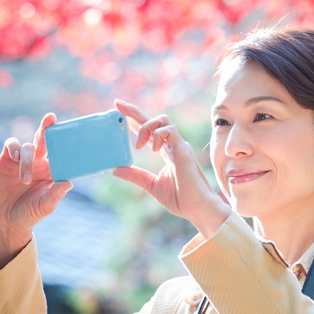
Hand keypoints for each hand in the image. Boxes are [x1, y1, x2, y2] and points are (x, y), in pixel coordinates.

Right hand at [0, 113, 72, 272]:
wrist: (7, 221)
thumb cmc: (30, 213)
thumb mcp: (45, 206)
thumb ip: (55, 195)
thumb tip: (69, 182)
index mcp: (53, 170)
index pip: (61, 152)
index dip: (65, 141)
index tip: (73, 132)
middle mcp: (39, 162)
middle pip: (45, 139)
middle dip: (47, 128)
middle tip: (51, 118)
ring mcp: (23, 160)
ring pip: (27, 146)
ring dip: (26, 159)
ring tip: (24, 179)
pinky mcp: (6, 160)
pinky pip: (11, 146)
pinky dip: (13, 148)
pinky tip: (14, 157)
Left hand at [112, 99, 230, 237]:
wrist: (198, 209)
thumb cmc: (181, 199)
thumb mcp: (152, 185)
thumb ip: (136, 176)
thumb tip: (115, 169)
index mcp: (167, 152)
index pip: (150, 131)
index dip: (135, 120)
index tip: (119, 111)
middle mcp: (173, 145)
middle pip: (155, 120)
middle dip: (135, 111)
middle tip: (118, 105)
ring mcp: (179, 146)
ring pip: (163, 120)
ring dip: (146, 127)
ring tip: (139, 145)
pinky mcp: (183, 150)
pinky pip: (169, 131)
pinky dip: (157, 135)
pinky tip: (153, 149)